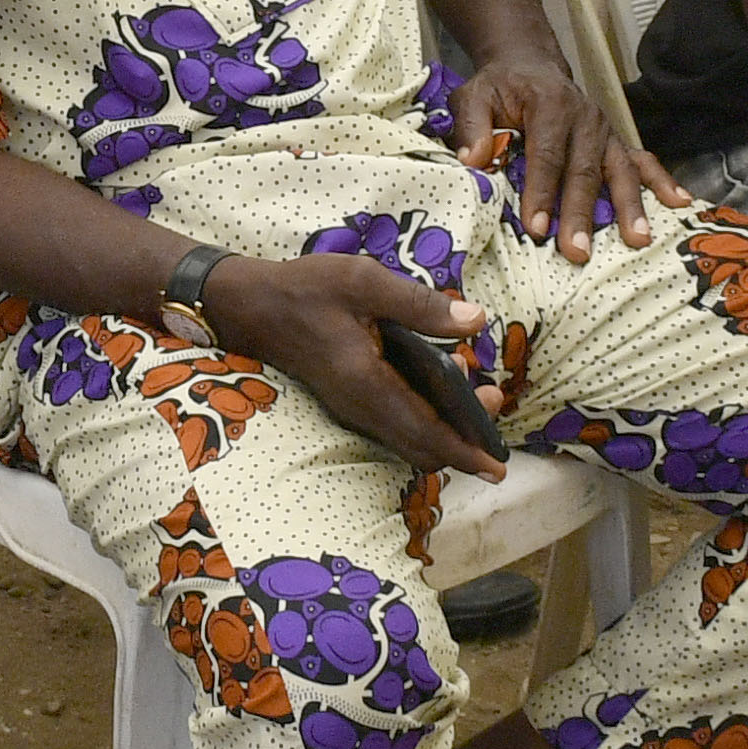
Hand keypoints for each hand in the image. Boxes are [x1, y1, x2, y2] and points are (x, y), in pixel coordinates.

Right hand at [201, 252, 510, 485]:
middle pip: (420, 447)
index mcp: (367, 383)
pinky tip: (438, 383)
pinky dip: (423, 418)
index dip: (464, 452)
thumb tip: (476, 322)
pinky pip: (393, 426)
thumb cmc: (306, 290)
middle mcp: (360, 408)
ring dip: (444, 428)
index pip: (425, 433)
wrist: (251, 306)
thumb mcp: (364, 281)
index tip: (496, 466)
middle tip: (493, 403)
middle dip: (463, 439)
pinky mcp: (348, 402)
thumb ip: (420, 304)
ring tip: (475, 393)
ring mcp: (352, 409)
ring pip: (407, 439)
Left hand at [445, 51, 682, 261]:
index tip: (537, 228)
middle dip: (582, 213)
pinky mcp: (615, 141)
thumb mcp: (474, 96)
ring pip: (619, 170)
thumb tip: (474, 160)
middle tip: (578, 252)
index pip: (546, 154)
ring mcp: (605, 130)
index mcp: (550, 105)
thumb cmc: (500, 89)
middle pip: (585, 170)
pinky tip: (679, 203)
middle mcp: (585, 117)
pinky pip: (642, 161)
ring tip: (637, 240)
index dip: (542, 192)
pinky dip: (662, 182)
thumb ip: (472, 126)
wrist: (529, 67)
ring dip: (629, 206)